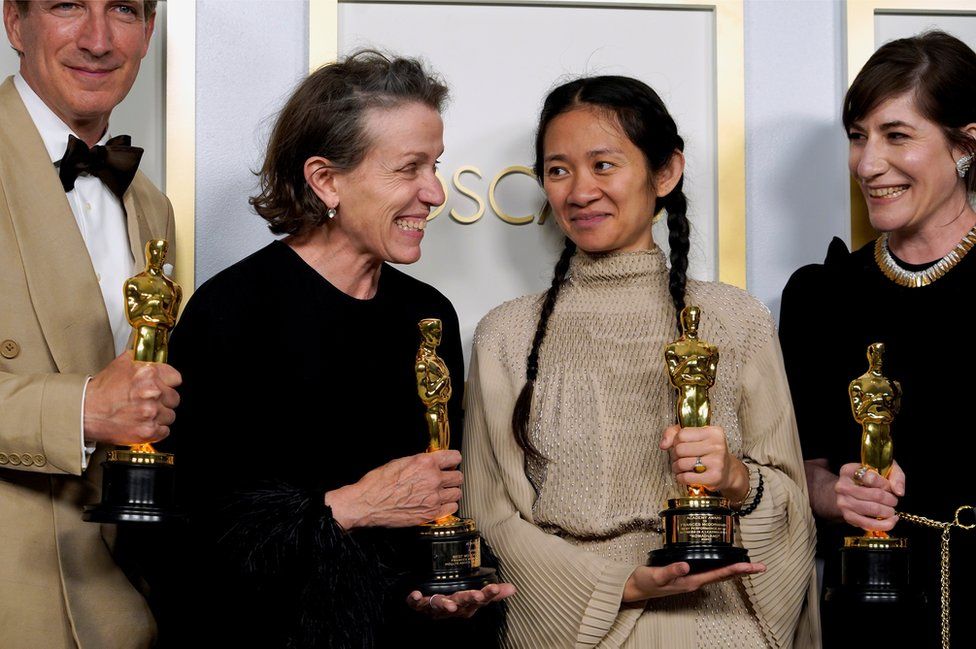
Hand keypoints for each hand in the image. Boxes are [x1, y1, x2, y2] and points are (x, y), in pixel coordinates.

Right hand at [83, 351, 181, 445]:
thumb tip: (155, 356)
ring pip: (170, 415)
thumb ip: (143, 359)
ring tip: (142, 413)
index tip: (163, 386)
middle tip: (147, 402)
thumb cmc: (101, 390)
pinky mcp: (148, 431)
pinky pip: (165, 431)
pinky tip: (142, 424)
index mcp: (148, 373)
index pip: (176, 378)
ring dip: (159, 416)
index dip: (168, 383)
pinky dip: (155, 429)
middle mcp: (152, 392)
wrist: (84, 412)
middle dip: (163, 400)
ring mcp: (151, 413)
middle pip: (174, 398)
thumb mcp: (121, 364)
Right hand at [325, 450, 462, 529]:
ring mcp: (433, 498)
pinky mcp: (430, 514)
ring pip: (457, 493)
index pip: (454, 457)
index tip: (451, 463)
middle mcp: (433, 479)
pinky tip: (440, 503)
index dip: (453, 460)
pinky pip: (452, 508)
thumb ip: (420, 461)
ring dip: (451, 492)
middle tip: (445, 479)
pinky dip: (448, 505)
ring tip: (442, 492)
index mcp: (425, 462)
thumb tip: (431, 462)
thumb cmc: (378, 483)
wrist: (368, 503)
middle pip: (458, 476)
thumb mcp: (400, 461)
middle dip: (452, 477)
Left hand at [406, 582, 515, 618]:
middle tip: (476, 595)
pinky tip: (415, 594)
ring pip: (441, 605)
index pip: (481, 599)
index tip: (495, 587)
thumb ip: (493, 594)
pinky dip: (414, 600)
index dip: (488, 594)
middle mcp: (453, 607)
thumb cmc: (456, 603)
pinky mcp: (420, 605)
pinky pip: (416, 604)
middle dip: (469, 599)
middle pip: (462, 602)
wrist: (431, 610)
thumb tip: (513, 589)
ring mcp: (436, 607)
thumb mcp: (476, 597)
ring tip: (450, 605)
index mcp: (467, 605)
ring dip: (445, 605)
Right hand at [623, 562, 764, 601]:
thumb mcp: (656, 575)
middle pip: (724, 575)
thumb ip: (671, 571)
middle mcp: (694, 582)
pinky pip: (709, 571)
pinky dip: (720, 566)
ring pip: (718, 574)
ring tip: (749, 565)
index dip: (736, 569)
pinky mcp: (686, 575)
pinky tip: (723, 562)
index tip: (752, 566)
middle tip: (760, 566)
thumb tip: (686, 566)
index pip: (719, 574)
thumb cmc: (645, 582)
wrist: (635, 589)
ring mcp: (691, 579)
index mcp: (691, 582)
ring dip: (734, 569)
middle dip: (742, 571)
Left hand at [660, 424, 748, 501]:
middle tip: (680, 458)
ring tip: (682, 468)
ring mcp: (717, 461)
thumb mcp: (694, 436)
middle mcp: (717, 445)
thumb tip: (663, 444)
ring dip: (676, 468)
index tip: (681, 446)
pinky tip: (686, 476)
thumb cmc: (707, 452)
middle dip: (675, 455)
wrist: (728, 471)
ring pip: (681, 464)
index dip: (676, 441)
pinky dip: (681, 478)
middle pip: (680, 449)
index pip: (681, 434)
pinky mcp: (714, 477)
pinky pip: (686, 477)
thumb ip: (674, 433)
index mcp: (713, 432)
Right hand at [835, 461, 904, 531]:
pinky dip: (885, 524)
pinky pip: (869, 524)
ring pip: (874, 509)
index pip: (871, 478)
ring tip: (891, 509)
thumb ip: (895, 476)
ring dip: (888, 511)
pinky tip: (891, 520)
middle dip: (891, 499)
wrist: (851, 490)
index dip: (886, 484)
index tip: (890, 486)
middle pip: (875, 495)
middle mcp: (842, 487)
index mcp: (848, 471)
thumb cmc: (870, 478)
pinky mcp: (848, 517)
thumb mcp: (884, 469)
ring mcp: (843, 503)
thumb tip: (899, 492)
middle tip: (894, 500)